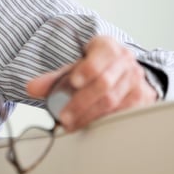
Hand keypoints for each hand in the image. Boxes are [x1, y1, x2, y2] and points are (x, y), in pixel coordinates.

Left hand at [26, 35, 156, 131]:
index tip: (73, 81)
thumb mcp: (76, 66)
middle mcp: (125, 62)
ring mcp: (136, 81)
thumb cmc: (96, 66)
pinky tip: (89, 126)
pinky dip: (103, 121)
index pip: (100, 56)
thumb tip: (32, 88)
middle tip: (64, 116)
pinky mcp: (142, 99)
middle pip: (104, 83)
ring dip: (89, 115)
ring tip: (71, 124)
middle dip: (82, 102)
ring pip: (113, 101)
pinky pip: (122, 113)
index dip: (87, 69)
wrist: (124, 70)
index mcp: (108, 47)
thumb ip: (54, 77)